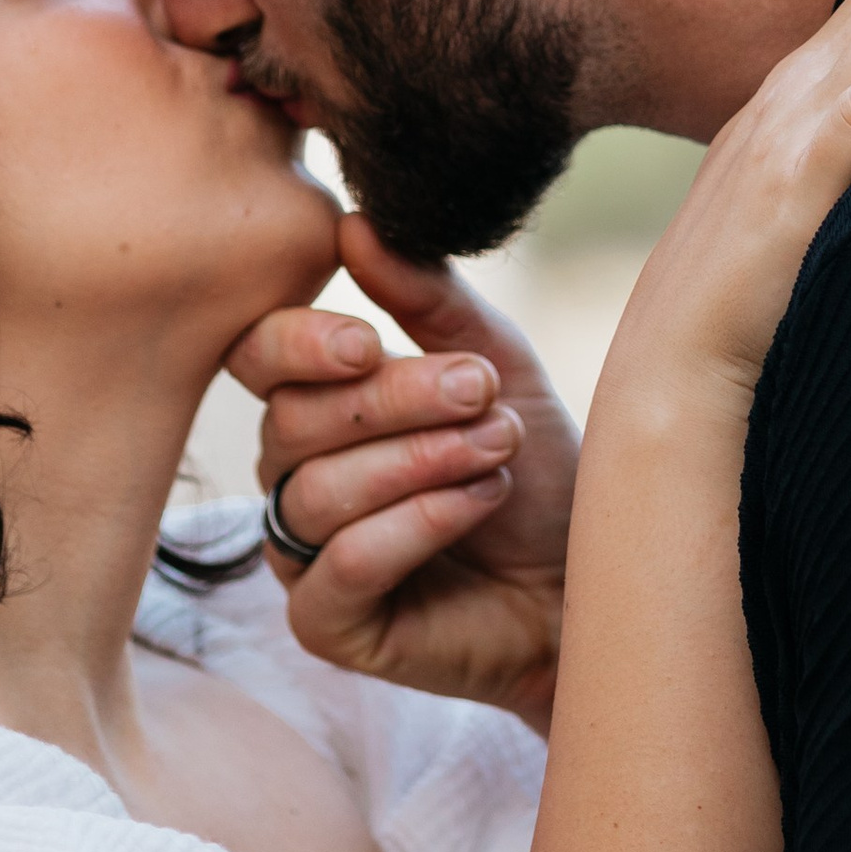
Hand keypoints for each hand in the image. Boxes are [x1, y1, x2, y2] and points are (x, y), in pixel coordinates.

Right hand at [222, 216, 575, 728]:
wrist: (592, 582)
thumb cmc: (539, 474)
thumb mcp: (495, 366)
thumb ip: (426, 299)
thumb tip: (355, 225)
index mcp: (318, 406)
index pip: (258, 358)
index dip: (297, 344)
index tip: (370, 341)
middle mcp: (294, 477)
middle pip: (292, 422)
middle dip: (395, 402)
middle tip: (484, 393)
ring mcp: (303, 557)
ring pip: (314, 492)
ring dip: (417, 460)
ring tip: (497, 450)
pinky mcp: (328, 627)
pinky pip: (337, 568)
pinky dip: (413, 526)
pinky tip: (477, 502)